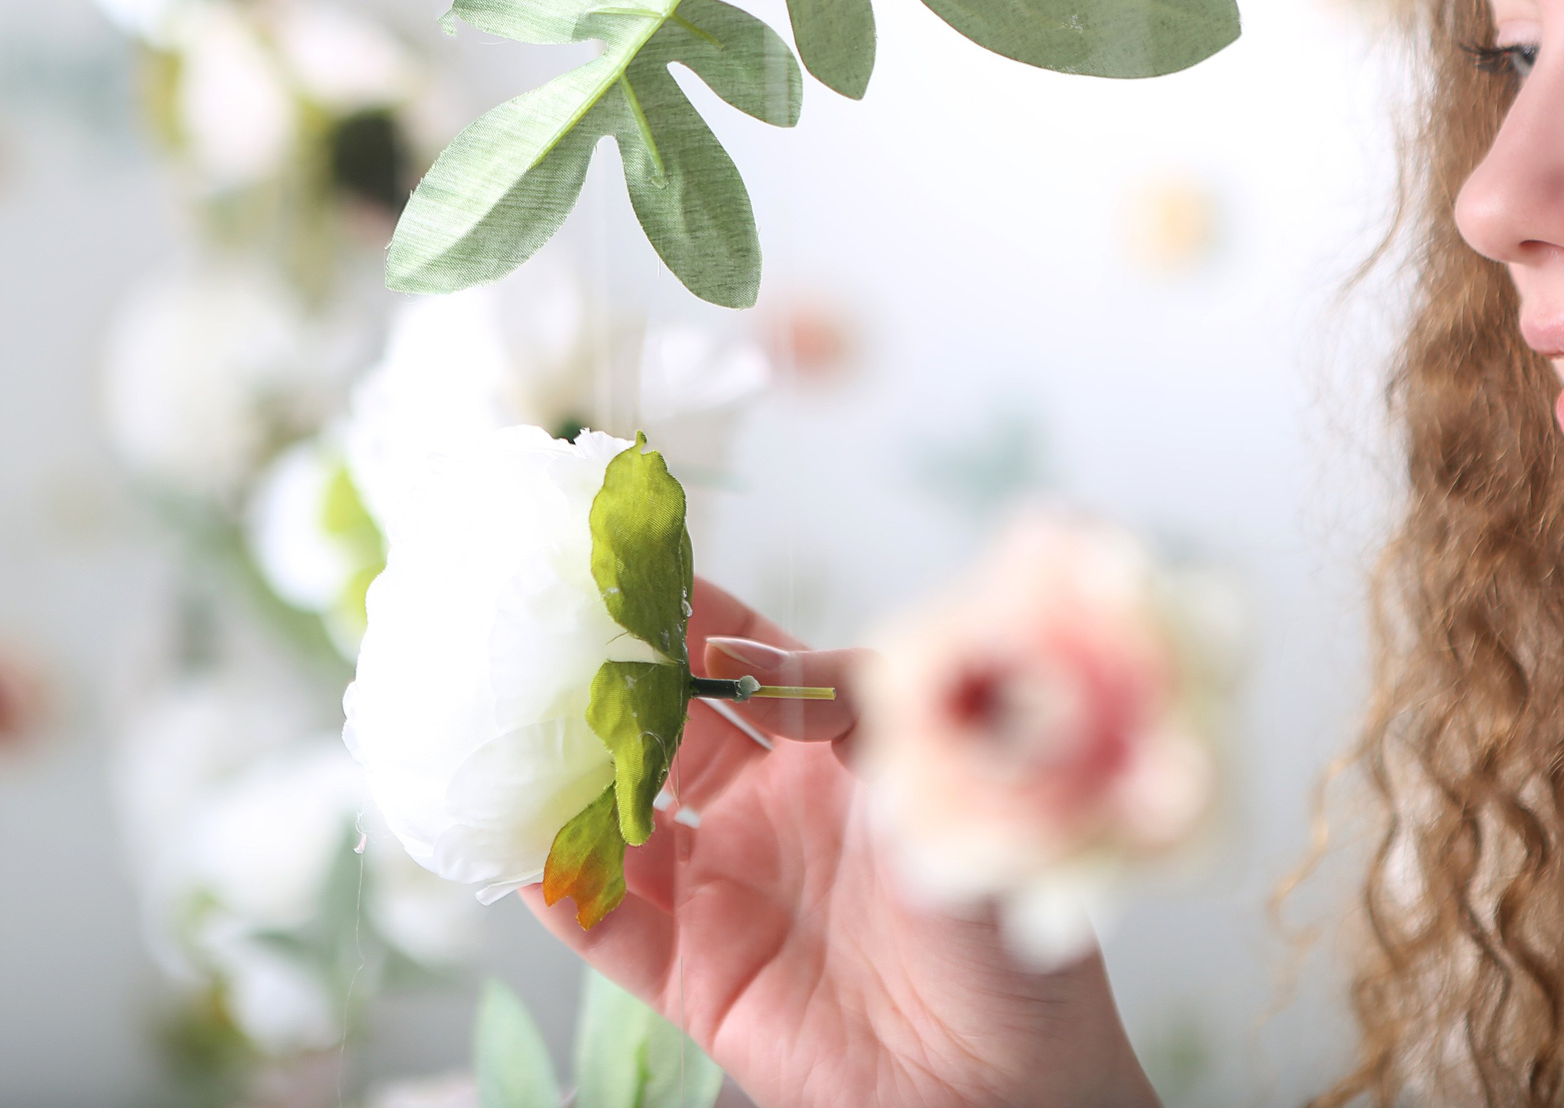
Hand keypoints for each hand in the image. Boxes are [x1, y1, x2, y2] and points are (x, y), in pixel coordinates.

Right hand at [528, 579, 1162, 1107]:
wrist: (1011, 1069)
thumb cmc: (998, 906)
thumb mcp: (934, 767)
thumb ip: (844, 697)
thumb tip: (739, 660)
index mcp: (835, 746)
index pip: (743, 658)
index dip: (685, 613)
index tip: (620, 560)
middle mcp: (769, 809)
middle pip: (663, 730)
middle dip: (602, 683)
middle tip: (534, 630)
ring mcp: (729, 890)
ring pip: (619, 822)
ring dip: (563, 782)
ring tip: (499, 728)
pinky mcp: (701, 977)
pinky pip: (610, 929)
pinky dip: (560, 892)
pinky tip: (512, 850)